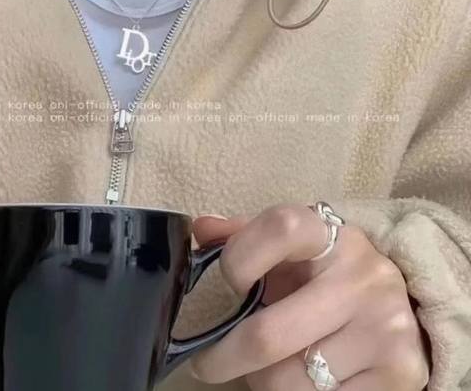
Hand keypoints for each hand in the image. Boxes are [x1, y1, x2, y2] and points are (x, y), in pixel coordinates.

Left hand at [189, 204, 429, 390]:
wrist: (401, 302)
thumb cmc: (324, 272)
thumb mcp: (290, 248)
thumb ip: (244, 235)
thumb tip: (202, 229)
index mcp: (330, 236)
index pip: (280, 228)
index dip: (239, 258)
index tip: (228, 284)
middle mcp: (363, 278)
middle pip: (268, 335)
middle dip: (225, 358)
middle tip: (207, 364)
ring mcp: (385, 328)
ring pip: (289, 381)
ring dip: (261, 382)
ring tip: (263, 369)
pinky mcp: (399, 375)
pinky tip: (295, 383)